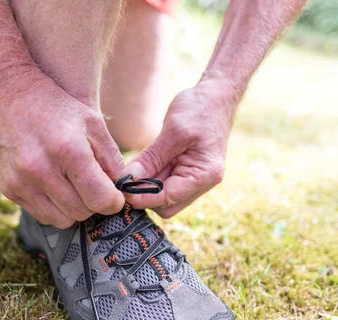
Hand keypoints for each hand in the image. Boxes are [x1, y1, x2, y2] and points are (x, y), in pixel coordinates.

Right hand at [0, 69, 125, 227]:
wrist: (2, 92)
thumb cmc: (52, 105)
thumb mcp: (91, 122)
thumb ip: (111, 158)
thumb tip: (123, 189)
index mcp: (68, 150)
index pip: (100, 199)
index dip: (114, 201)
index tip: (114, 195)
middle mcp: (42, 170)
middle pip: (82, 212)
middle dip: (93, 203)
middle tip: (93, 186)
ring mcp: (21, 182)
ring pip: (61, 220)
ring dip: (73, 208)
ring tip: (73, 186)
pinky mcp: (8, 189)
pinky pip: (40, 215)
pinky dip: (52, 207)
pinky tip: (53, 186)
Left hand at [126, 78, 234, 217]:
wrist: (216, 96)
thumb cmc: (200, 109)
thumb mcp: (173, 131)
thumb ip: (152, 157)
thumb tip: (129, 179)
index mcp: (204, 175)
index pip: (167, 199)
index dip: (142, 196)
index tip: (121, 188)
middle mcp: (203, 183)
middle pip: (166, 205)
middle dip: (145, 194)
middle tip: (126, 177)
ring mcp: (196, 179)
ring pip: (164, 198)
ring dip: (147, 187)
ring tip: (136, 166)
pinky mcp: (188, 172)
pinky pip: (166, 184)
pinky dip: (152, 178)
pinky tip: (143, 165)